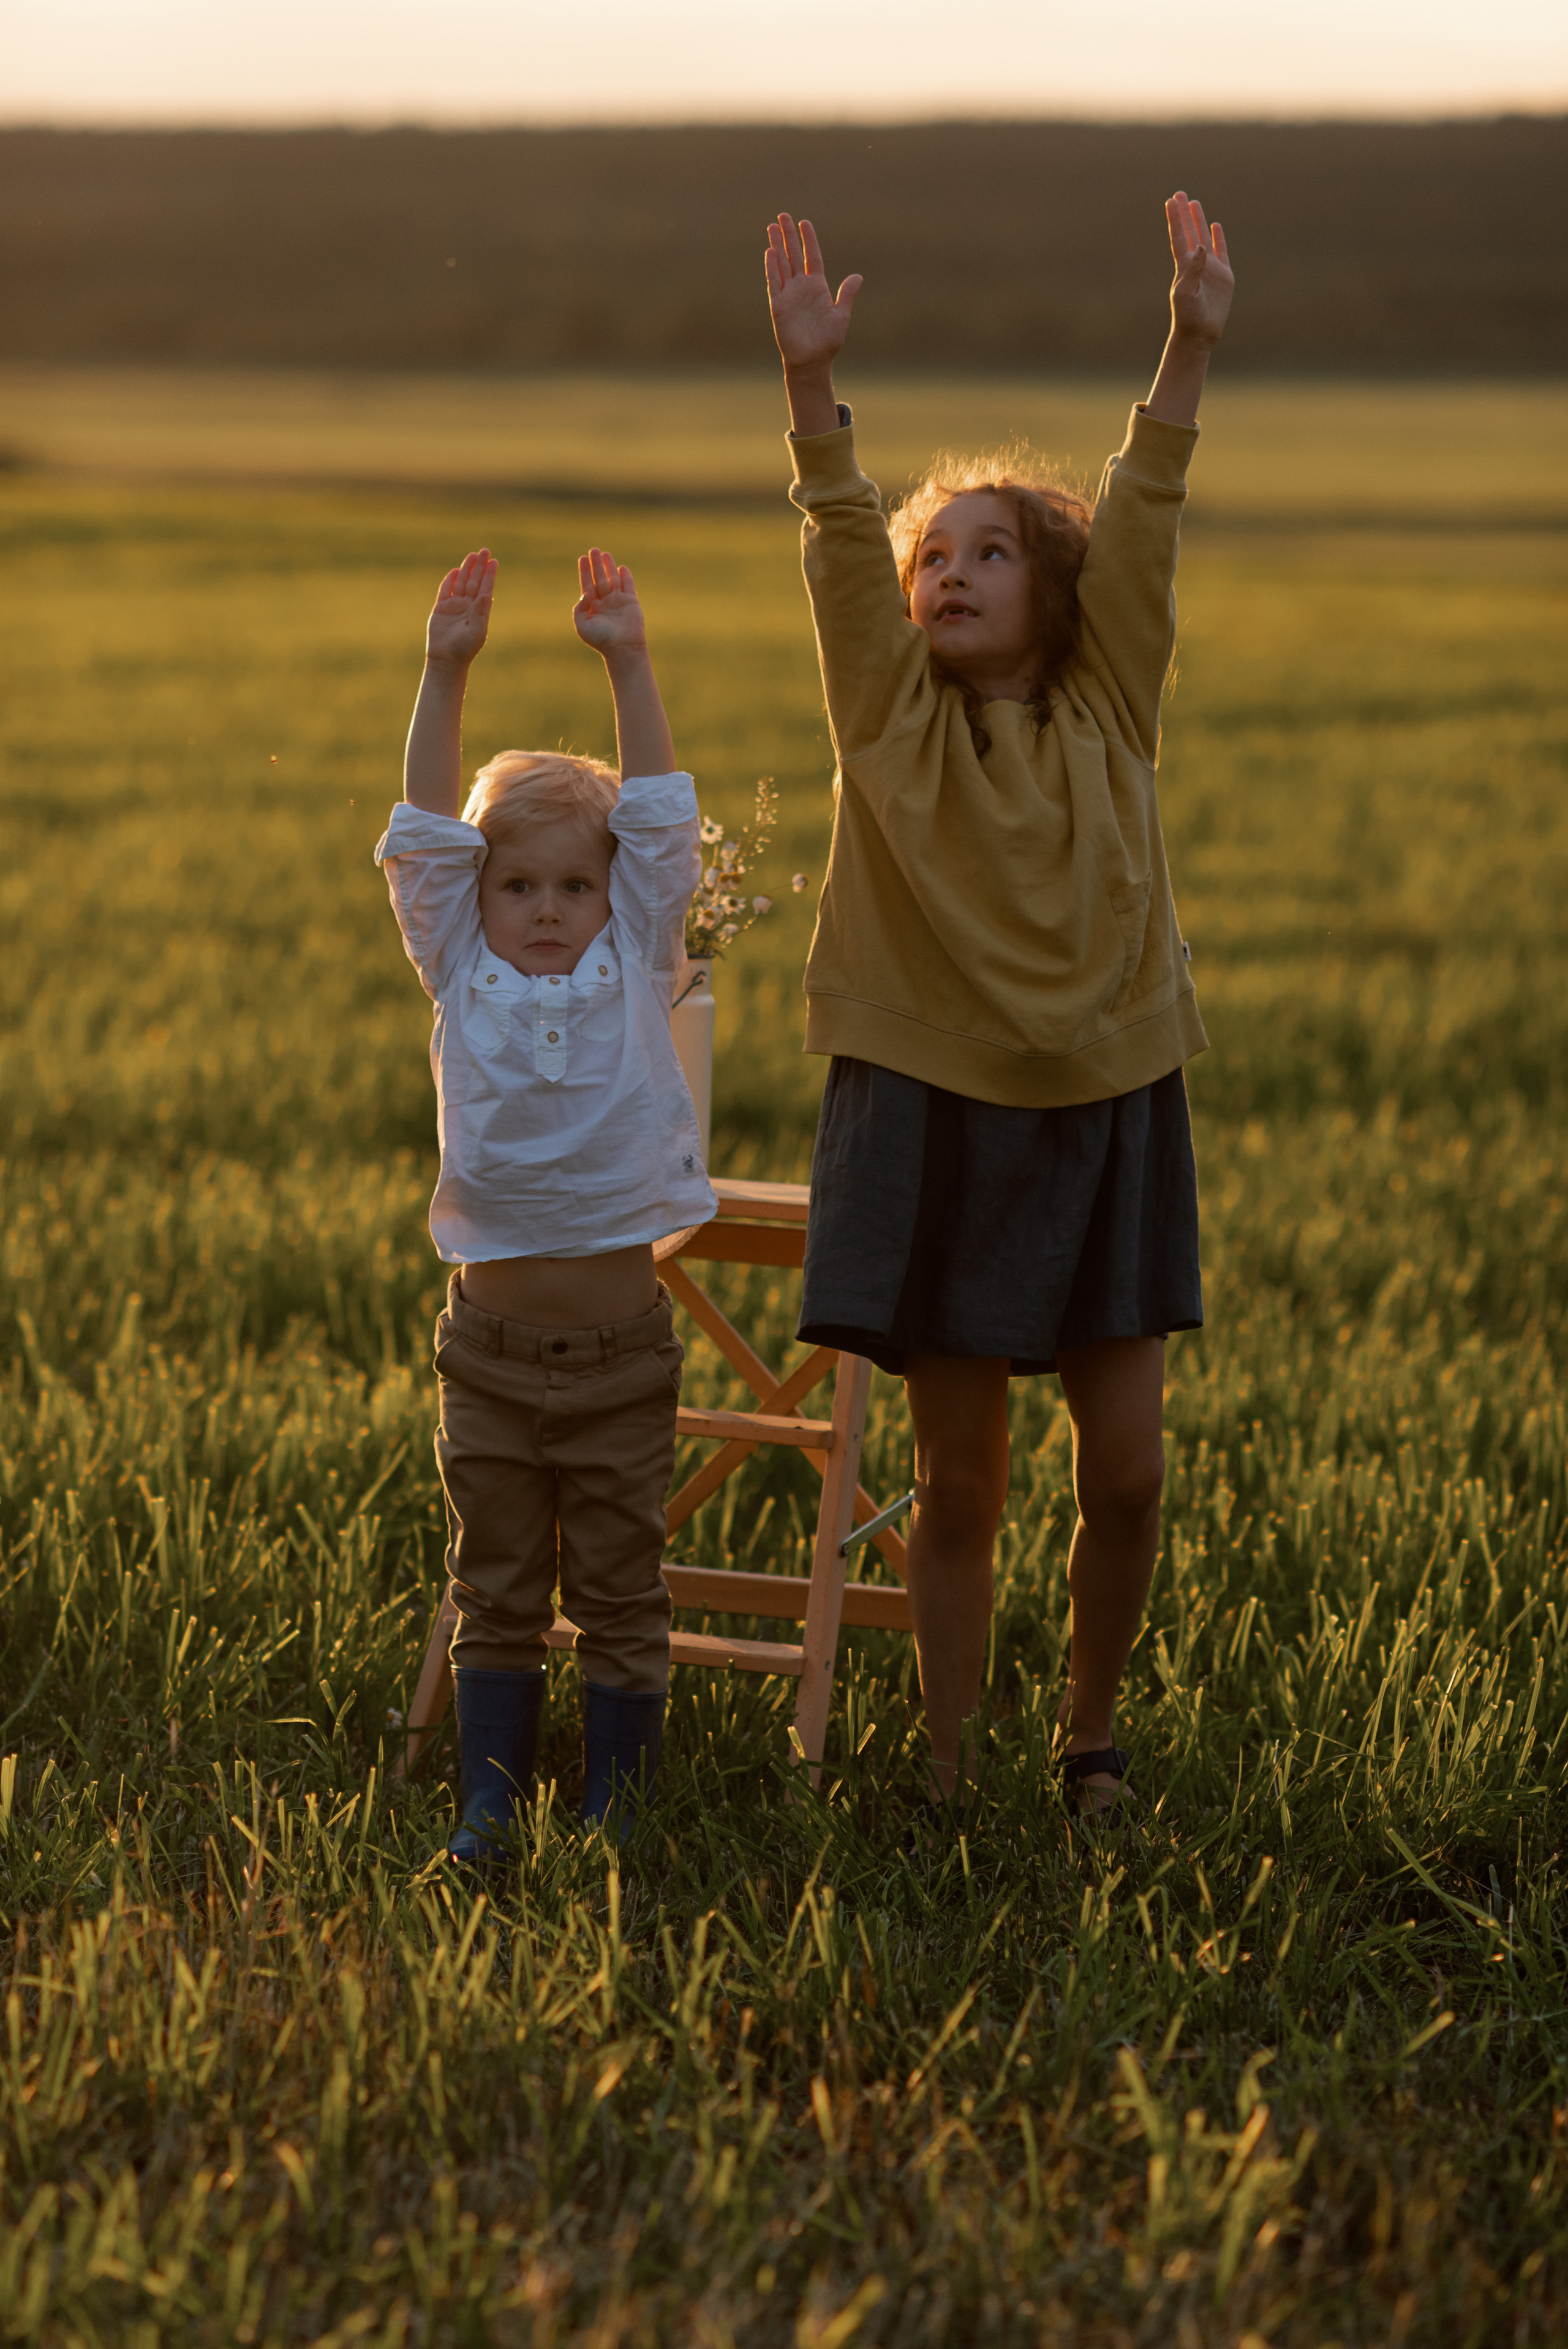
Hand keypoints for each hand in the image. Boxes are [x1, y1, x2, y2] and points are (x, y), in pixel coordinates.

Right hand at [425, 548, 495, 666]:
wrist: (446, 660)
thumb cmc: (464, 648)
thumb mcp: (476, 631)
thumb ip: (481, 612)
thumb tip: (487, 593)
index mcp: (479, 611)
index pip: (485, 588)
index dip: (489, 575)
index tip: (494, 561)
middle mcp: (468, 606)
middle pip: (474, 581)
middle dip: (479, 566)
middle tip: (485, 550)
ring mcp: (454, 606)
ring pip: (461, 583)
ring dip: (466, 569)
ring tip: (472, 555)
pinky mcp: (441, 609)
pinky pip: (445, 590)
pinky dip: (449, 580)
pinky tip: (455, 571)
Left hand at [573, 545, 647, 656]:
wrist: (622, 648)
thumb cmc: (601, 639)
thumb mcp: (582, 624)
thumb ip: (580, 607)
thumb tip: (586, 592)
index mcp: (592, 607)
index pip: (587, 585)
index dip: (584, 572)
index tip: (582, 558)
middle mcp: (605, 602)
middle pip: (599, 578)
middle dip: (596, 564)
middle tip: (593, 550)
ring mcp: (618, 601)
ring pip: (613, 579)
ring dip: (609, 566)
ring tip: (605, 554)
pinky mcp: (631, 602)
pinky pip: (628, 586)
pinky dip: (625, 576)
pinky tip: (621, 567)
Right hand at [765, 214, 862, 374]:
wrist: (812, 361)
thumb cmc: (827, 341)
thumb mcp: (841, 315)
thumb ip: (847, 294)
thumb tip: (858, 276)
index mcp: (817, 286)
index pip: (812, 256)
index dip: (809, 240)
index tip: (804, 222)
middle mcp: (801, 287)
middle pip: (794, 255)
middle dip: (788, 235)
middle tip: (783, 215)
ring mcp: (788, 294)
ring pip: (781, 263)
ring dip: (777, 245)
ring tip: (772, 226)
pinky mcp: (778, 304)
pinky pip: (774, 281)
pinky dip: (772, 267)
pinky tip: (770, 251)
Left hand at [1165, 191, 1232, 347]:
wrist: (1200, 334)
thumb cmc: (1188, 316)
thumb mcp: (1186, 293)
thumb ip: (1193, 270)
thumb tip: (1201, 247)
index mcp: (1183, 266)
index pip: (1179, 237)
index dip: (1175, 219)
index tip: (1170, 201)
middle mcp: (1196, 263)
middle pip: (1189, 232)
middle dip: (1184, 214)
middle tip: (1180, 194)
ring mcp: (1210, 268)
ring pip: (1204, 238)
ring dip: (1199, 221)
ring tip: (1194, 203)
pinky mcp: (1223, 276)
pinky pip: (1221, 251)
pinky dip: (1219, 238)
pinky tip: (1215, 226)